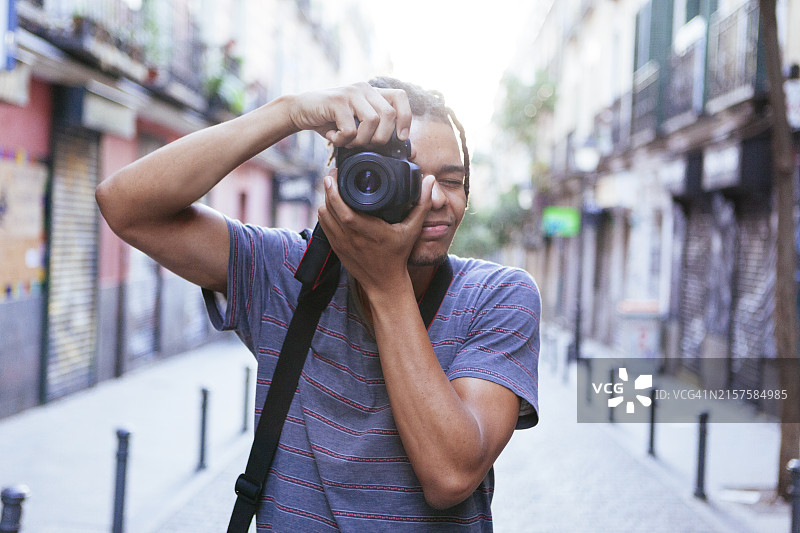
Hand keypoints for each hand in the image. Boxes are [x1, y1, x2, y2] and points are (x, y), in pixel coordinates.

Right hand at [287, 82, 412, 145]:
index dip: (405, 118)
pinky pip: (350, 129)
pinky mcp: (336, 101)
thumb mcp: (357, 125)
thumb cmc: (331, 122)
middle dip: (380, 138)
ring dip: (360, 140)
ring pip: (372, 122)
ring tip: (347, 141)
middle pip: (389, 115)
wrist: (300, 111)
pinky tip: (334, 137)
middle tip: (365, 145)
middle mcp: (364, 89)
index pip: (400, 97)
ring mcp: (350, 93)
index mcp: (373, 93)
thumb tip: (406, 148)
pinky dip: (342, 141)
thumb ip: (376, 131)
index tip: (401, 137)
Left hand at [317, 170, 437, 295]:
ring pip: (323, 215)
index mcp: (368, 230)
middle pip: (329, 207)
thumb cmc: (398, 256)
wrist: (384, 283)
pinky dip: (325, 213)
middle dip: (328, 189)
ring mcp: (341, 243)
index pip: (343, 208)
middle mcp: (351, 237)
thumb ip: (421, 204)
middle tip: (333, 176)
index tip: (336, 175)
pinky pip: (324, 225)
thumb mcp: (412, 230)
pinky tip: (331, 205)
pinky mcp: (336, 248)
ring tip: (332, 189)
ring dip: (325, 200)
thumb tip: (429, 180)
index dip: (334, 190)